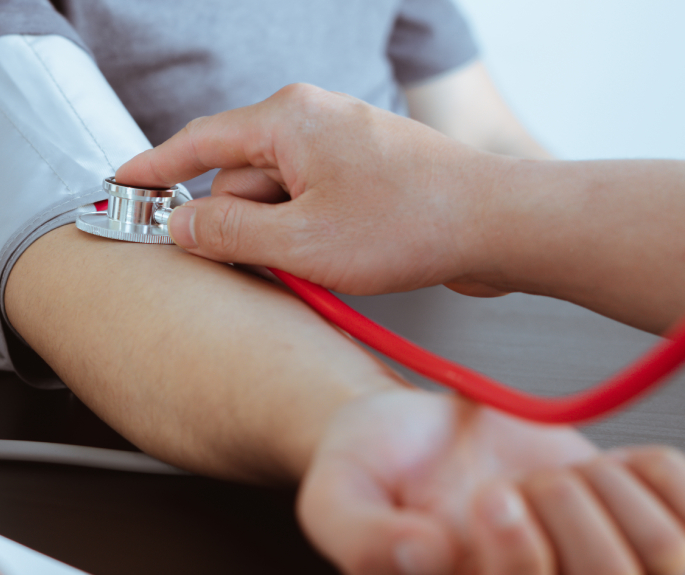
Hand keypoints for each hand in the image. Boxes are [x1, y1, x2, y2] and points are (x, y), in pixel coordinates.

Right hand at [116, 83, 509, 296]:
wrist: (500, 223)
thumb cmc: (409, 223)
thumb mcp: (300, 242)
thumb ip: (226, 232)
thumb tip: (179, 223)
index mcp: (286, 119)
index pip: (196, 143)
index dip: (151, 170)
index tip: (117, 186)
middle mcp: (309, 118)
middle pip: (238, 178)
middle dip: (242, 225)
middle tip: (273, 262)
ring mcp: (338, 142)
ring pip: (275, 196)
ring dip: (282, 236)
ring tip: (325, 261)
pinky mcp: (360, 169)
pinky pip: (307, 200)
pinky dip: (307, 232)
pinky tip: (340, 256)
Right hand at [301, 389, 684, 573]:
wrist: (403, 428)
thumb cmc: (370, 467)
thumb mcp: (336, 495)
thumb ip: (361, 536)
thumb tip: (422, 558)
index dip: (522, 559)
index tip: (489, 497)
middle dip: (566, 518)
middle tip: (509, 483)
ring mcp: (596, 569)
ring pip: (666, 555)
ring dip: (606, 493)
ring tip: (550, 475)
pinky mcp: (634, 528)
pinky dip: (649, 470)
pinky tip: (594, 466)